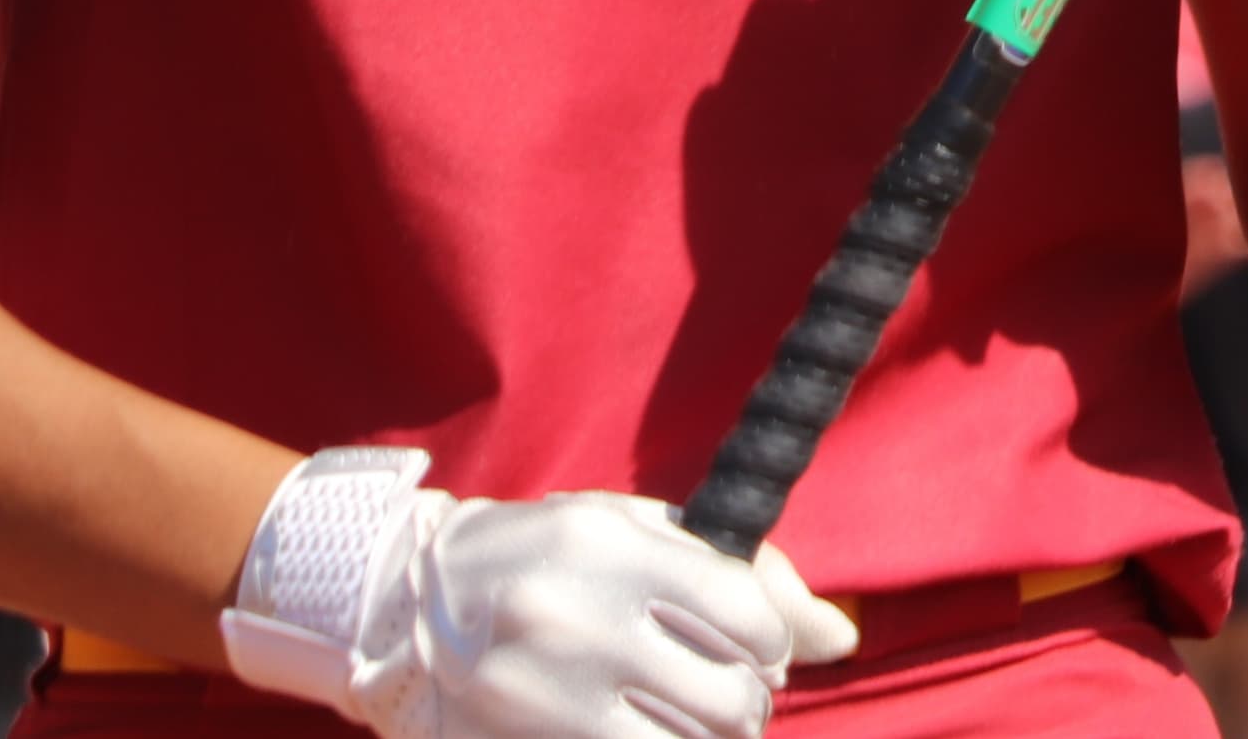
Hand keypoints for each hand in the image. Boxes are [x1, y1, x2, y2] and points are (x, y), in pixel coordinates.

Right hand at [223, 450, 855, 738]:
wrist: (408, 604)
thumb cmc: (541, 553)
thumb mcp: (631, 530)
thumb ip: (736, 572)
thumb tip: (840, 638)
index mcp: (611, 543)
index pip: (748, 610)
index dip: (773, 640)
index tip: (755, 646)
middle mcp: (584, 614)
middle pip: (732, 694)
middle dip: (746, 700)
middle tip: (723, 689)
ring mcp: (557, 689)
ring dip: (712, 738)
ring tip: (683, 715)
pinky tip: (653, 734)